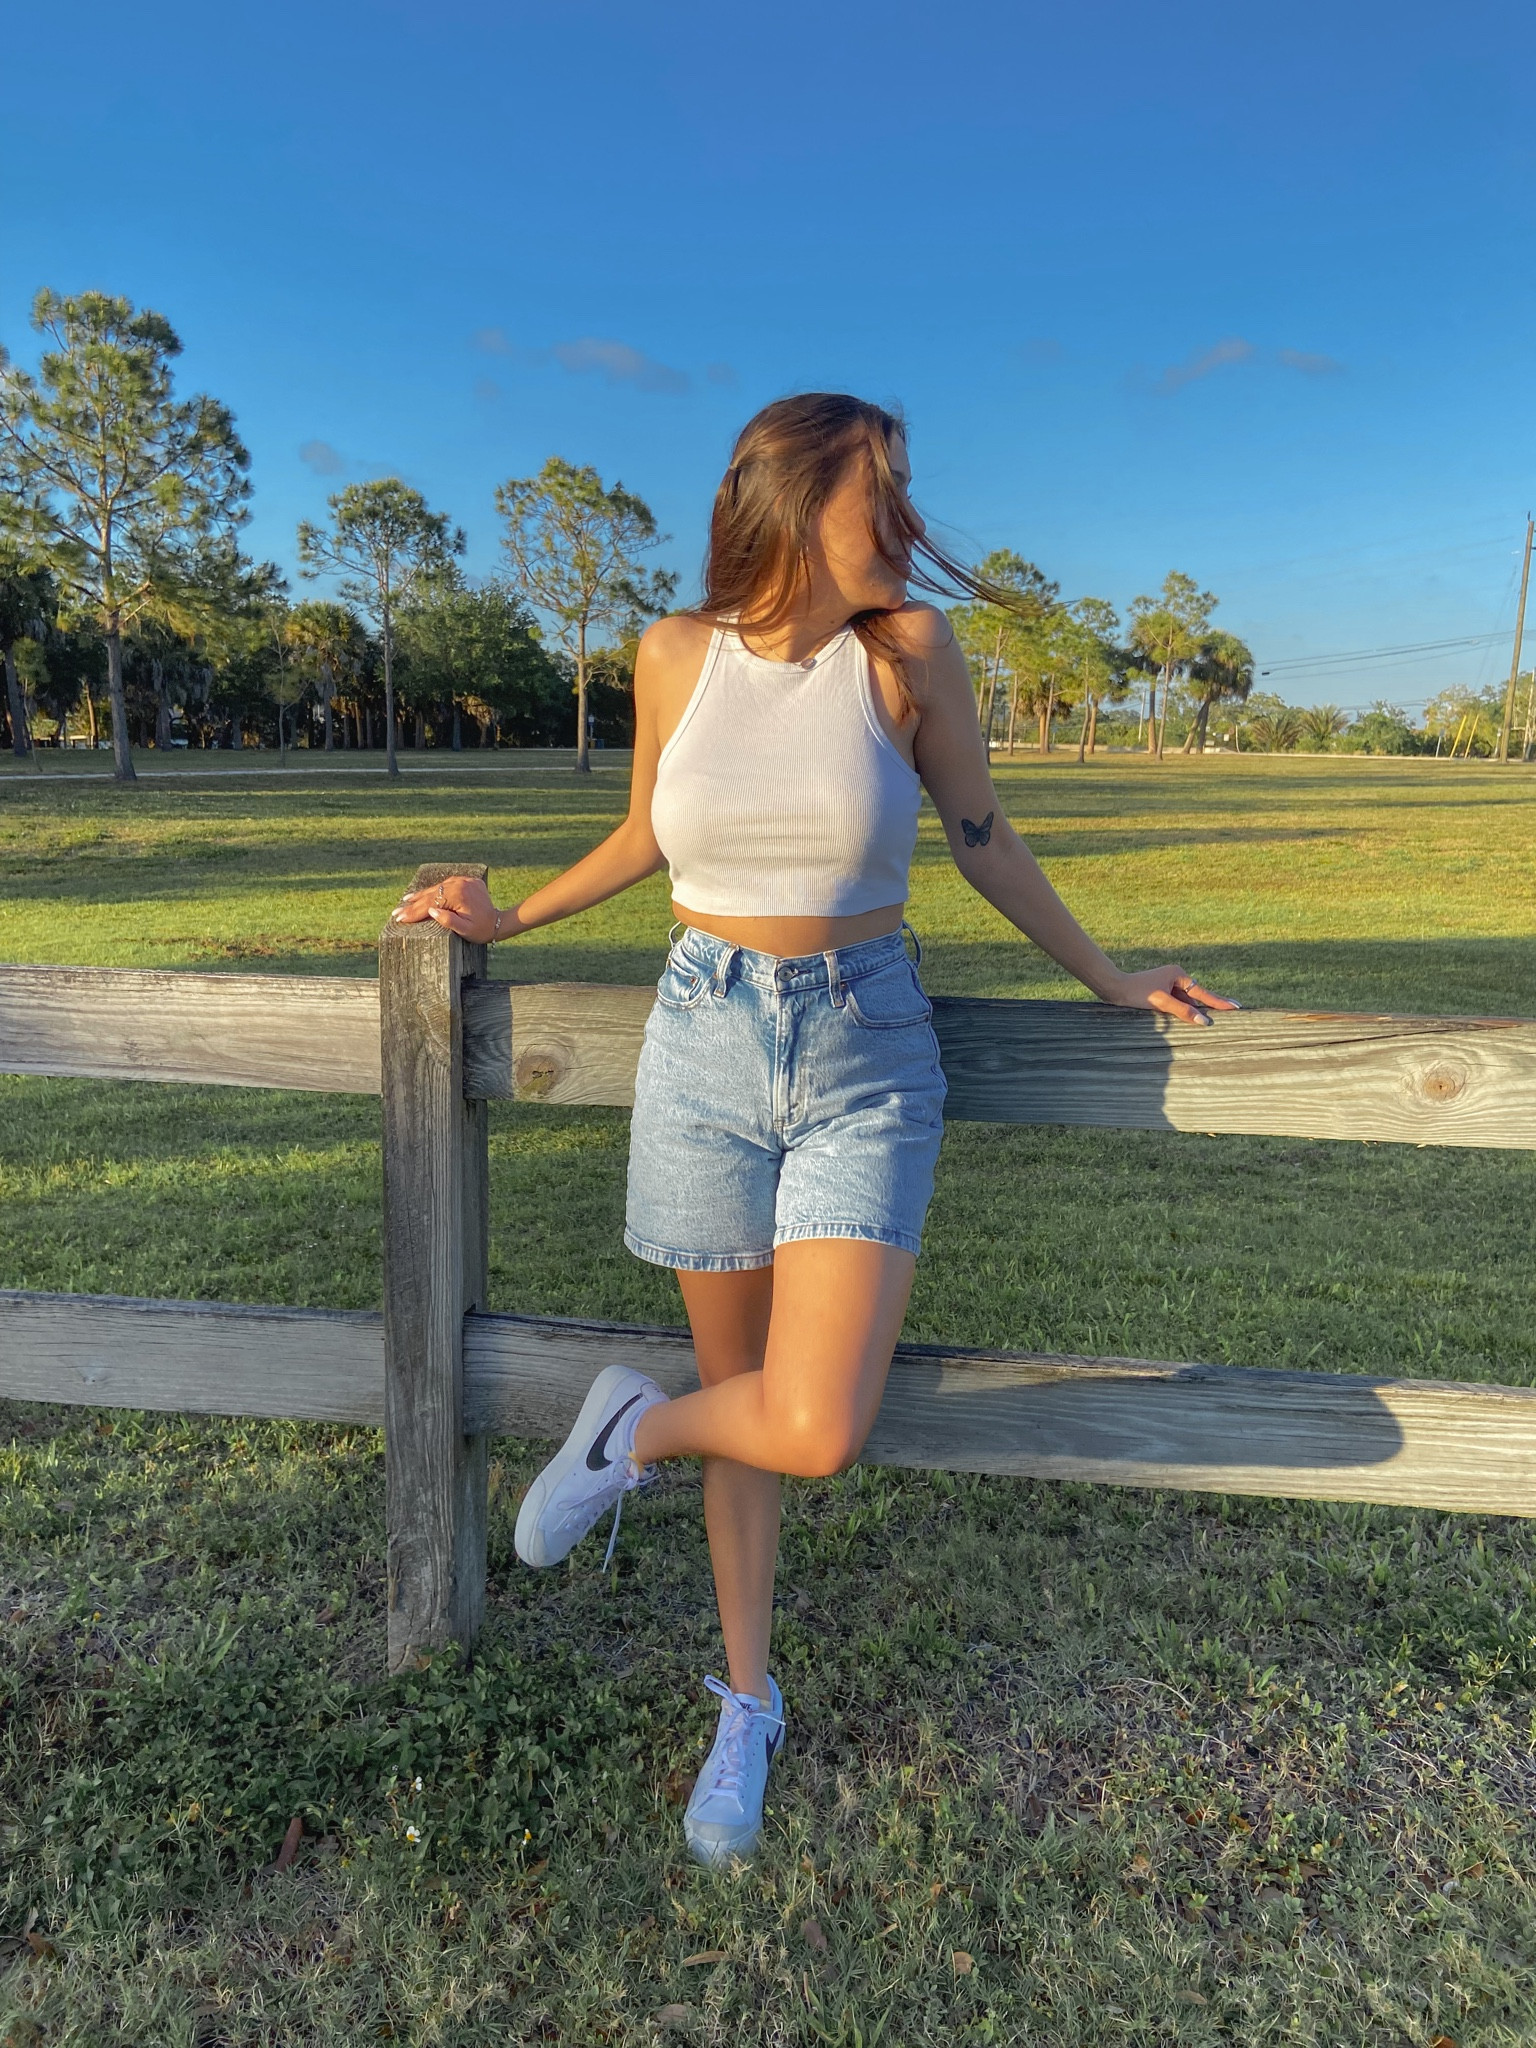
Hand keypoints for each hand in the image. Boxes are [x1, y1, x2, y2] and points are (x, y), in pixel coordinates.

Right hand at [391, 874, 519, 943]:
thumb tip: (431, 910)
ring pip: (435, 889)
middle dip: (412, 905)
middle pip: (430, 895)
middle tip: (396, 912)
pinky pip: (444, 886)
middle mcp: (458, 884)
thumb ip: (448, 921)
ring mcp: (461, 881)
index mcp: (457, 896)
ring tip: (405, 902)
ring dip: (420, 896)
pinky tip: (423, 895)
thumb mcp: (466, 930)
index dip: (414, 912)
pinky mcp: (464, 881)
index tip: (400, 918)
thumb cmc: (482, 930)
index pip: (430, 904)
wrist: (498, 921)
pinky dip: (433, 891)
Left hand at [1101, 964, 1238, 1026]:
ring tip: (1217, 1019)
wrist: (1114, 987)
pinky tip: (1192, 1020)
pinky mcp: (1161, 992)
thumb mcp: (1162, 1002)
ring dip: (1194, 1011)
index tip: (1236, 1006)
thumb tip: (1204, 1021)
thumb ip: (1183, 1012)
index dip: (1219, 1002)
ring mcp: (1168, 984)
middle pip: (1196, 996)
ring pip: (1186, 1002)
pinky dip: (1183, 1012)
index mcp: (1178, 974)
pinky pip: (1177, 1003)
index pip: (1202, 993)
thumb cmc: (1136, 992)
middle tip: (1235, 1009)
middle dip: (1212, 1005)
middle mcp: (1175, 977)